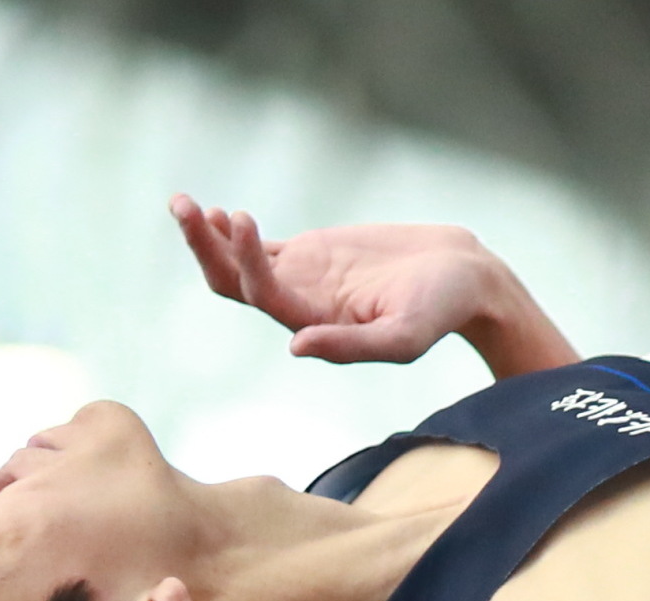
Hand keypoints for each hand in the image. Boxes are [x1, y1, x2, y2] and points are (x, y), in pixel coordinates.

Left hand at [168, 194, 528, 365]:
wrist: (465, 279)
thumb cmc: (441, 309)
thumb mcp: (404, 335)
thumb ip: (353, 346)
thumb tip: (294, 347)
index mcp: (317, 327)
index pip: (264, 295)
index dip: (246, 261)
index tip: (244, 219)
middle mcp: (300, 307)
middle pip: (234, 283)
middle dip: (206, 248)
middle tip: (185, 207)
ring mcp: (301, 279)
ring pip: (237, 264)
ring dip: (207, 237)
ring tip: (184, 204)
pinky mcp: (309, 255)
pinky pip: (257, 245)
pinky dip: (230, 231)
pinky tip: (210, 213)